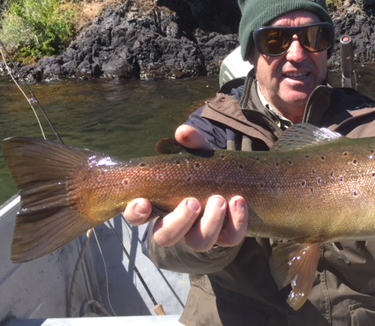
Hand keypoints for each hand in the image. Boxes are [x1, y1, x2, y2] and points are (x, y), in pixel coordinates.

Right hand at [123, 124, 248, 250]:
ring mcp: (201, 234)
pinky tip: (238, 201)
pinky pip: (230, 238)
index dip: (135, 213)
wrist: (234, 184)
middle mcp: (178, 225)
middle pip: (166, 237)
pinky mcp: (226, 237)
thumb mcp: (198, 156)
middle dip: (179, 221)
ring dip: (210, 222)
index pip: (137, 216)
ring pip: (199, 242)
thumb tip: (183, 132)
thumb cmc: (205, 172)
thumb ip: (191, 144)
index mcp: (160, 206)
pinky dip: (236, 221)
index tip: (143, 202)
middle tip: (192, 202)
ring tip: (219, 199)